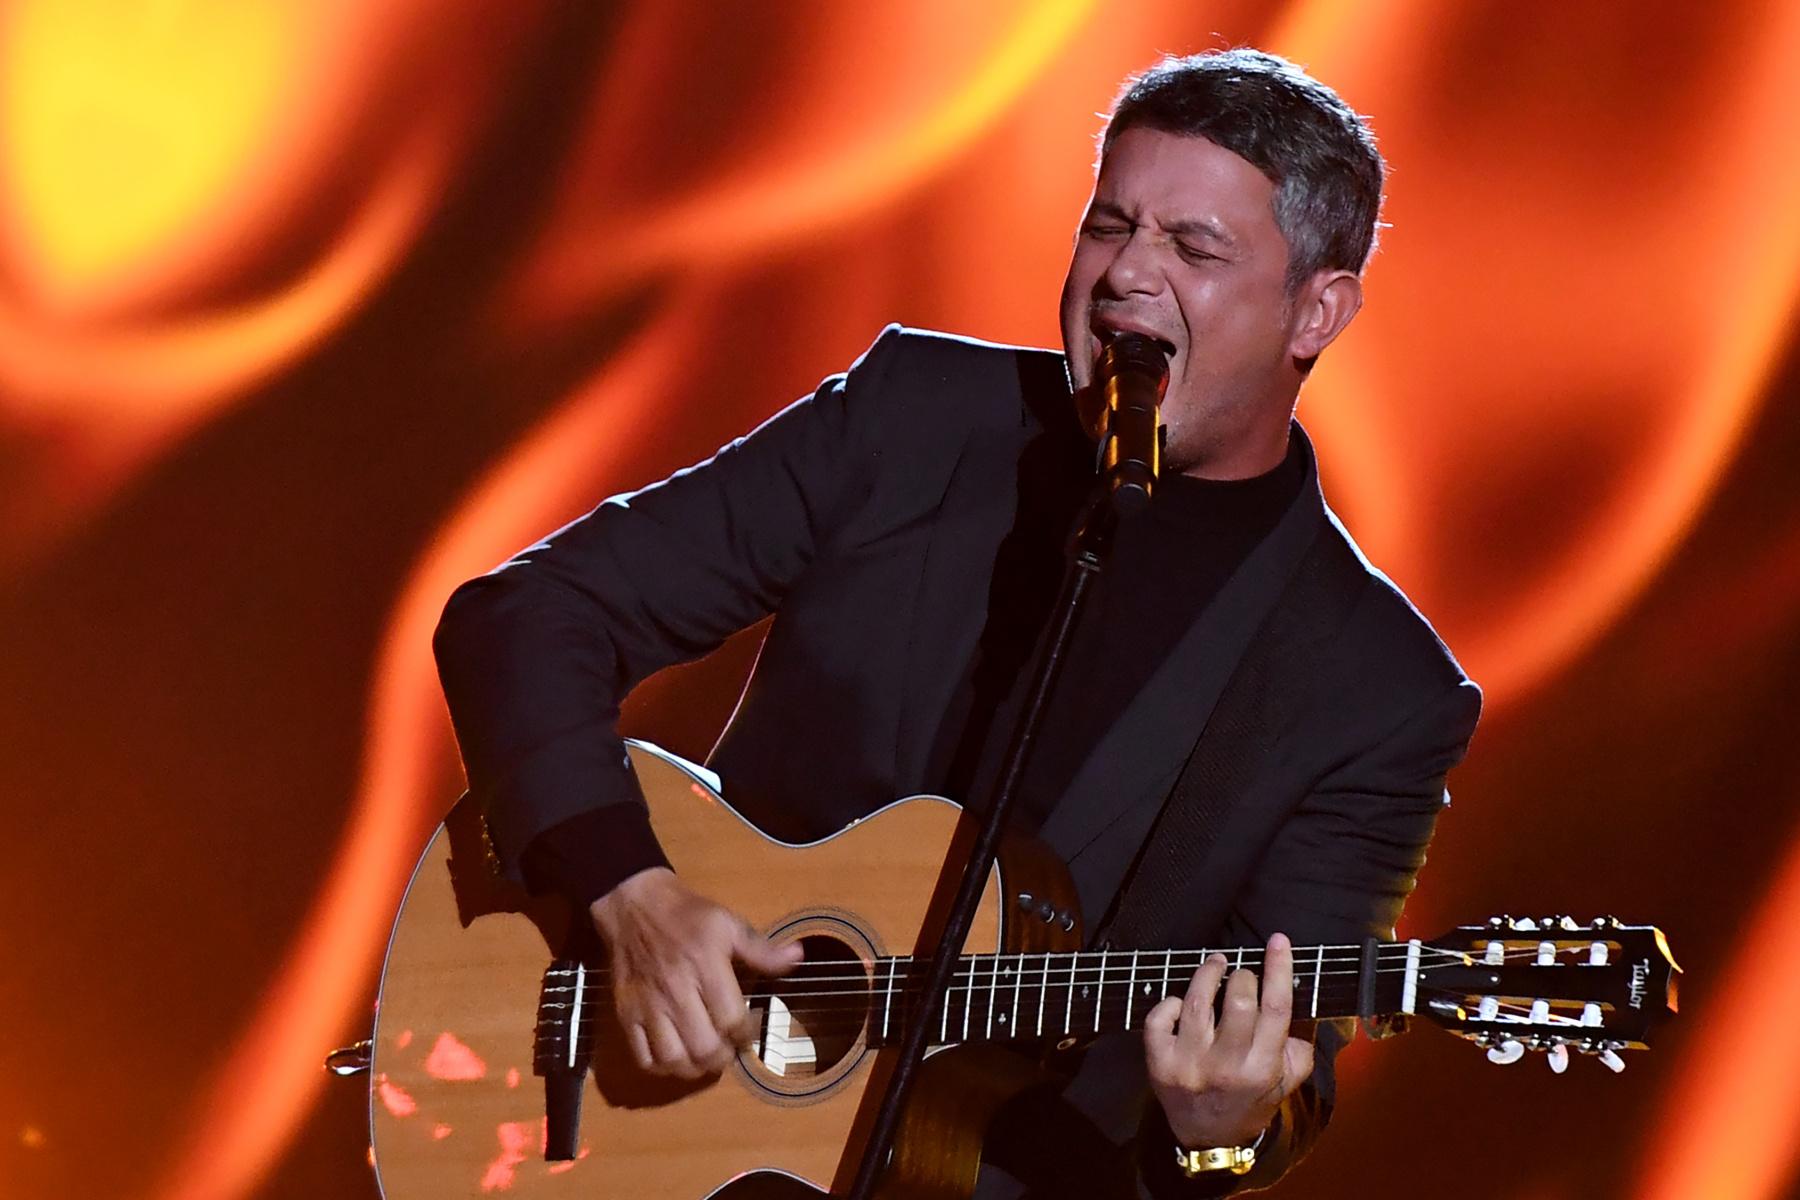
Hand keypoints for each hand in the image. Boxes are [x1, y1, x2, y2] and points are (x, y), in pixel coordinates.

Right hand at [590, 866, 802, 1079]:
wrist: (634, 906)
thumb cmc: (686, 916)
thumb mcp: (728, 923)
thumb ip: (761, 949)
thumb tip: (797, 957)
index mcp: (706, 967)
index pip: (732, 1020)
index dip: (746, 1035)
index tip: (748, 1032)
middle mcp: (676, 992)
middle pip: (704, 1048)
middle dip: (724, 1058)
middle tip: (728, 1051)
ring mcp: (648, 1007)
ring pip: (673, 1059)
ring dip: (695, 1068)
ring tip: (704, 1057)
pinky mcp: (626, 1014)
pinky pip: (643, 1057)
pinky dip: (662, 1067)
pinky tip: (675, 1057)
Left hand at [1143, 932, 1314, 1148]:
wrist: (1211, 1140)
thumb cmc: (1250, 1100)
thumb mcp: (1286, 1082)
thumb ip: (1298, 1047)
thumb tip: (1298, 1002)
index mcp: (1264, 1068)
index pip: (1277, 1008)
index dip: (1279, 968)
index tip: (1279, 941)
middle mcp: (1228, 1066)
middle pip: (1239, 1000)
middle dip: (1243, 975)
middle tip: (1242, 973)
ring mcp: (1190, 1065)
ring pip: (1197, 1003)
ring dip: (1207, 974)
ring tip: (1215, 964)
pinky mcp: (1160, 1064)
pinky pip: (1159, 1019)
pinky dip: (1169, 1002)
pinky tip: (1181, 1002)